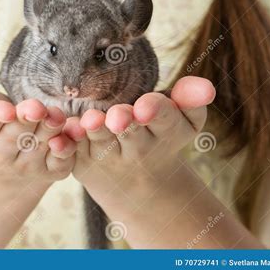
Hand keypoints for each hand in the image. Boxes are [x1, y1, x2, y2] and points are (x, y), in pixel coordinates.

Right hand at [0, 60, 75, 188]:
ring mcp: (26, 163)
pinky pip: (60, 163)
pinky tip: (76, 135)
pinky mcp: (49, 170)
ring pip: (40, 147)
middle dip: (27, 121)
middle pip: (16, 134)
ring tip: (57, 118)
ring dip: (51, 133)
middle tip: (38, 108)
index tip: (3, 110)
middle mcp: (1, 151)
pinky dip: (69, 151)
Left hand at [64, 76, 215, 205]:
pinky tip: (62, 137)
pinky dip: (67, 147)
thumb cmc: (160, 136)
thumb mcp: (182, 122)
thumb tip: (207, 87)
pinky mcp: (83, 163)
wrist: (139, 183)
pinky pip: (73, 153)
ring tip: (91, 121)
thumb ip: (190, 100)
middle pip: (131, 132)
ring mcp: (108, 157)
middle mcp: (138, 149)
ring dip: (95, 132)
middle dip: (125, 123)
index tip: (146, 107)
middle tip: (118, 117)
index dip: (156, 112)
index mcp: (165, 134)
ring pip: (101, 142)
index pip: (165, 120)